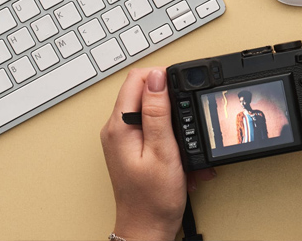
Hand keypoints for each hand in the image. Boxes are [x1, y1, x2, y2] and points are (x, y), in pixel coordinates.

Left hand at [100, 68, 215, 240]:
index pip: (137, 79)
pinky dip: (172, 135)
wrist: (148, 227)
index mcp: (119, 126)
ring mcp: (123, 138)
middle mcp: (116, 129)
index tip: (181, 90)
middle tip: (185, 121)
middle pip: (145, 92)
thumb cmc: (153, 198)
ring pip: (152, 110)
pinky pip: (154, 127)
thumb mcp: (162, 150)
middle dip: (172, 101)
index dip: (162, 78)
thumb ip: (158, 111)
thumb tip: (157, 77)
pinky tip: (179, 151)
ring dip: (175, 120)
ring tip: (183, 141)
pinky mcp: (133, 146)